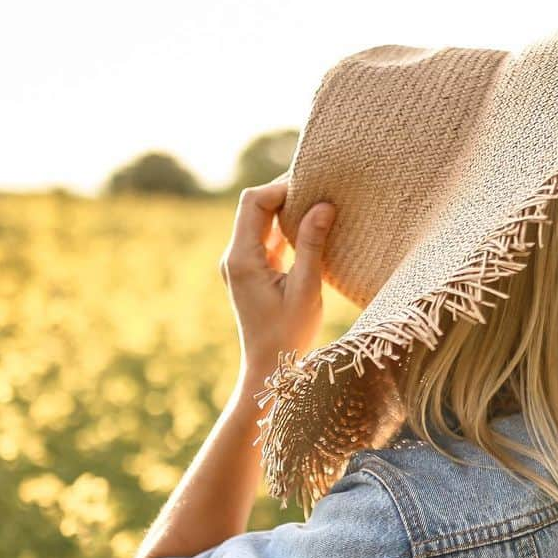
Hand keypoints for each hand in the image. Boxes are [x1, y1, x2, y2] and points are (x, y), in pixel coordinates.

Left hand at [219, 175, 336, 373]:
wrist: (270, 370)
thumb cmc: (289, 335)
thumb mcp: (306, 289)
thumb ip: (311, 245)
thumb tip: (323, 205)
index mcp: (242, 259)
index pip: (254, 203)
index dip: (281, 188)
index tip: (314, 187)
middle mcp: (234, 257)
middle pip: (254, 207)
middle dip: (285, 195)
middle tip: (320, 191)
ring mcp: (240, 265)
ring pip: (260, 222)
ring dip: (287, 212)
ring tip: (319, 207)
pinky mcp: (251, 272)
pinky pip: (266, 240)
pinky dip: (285, 230)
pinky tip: (311, 231)